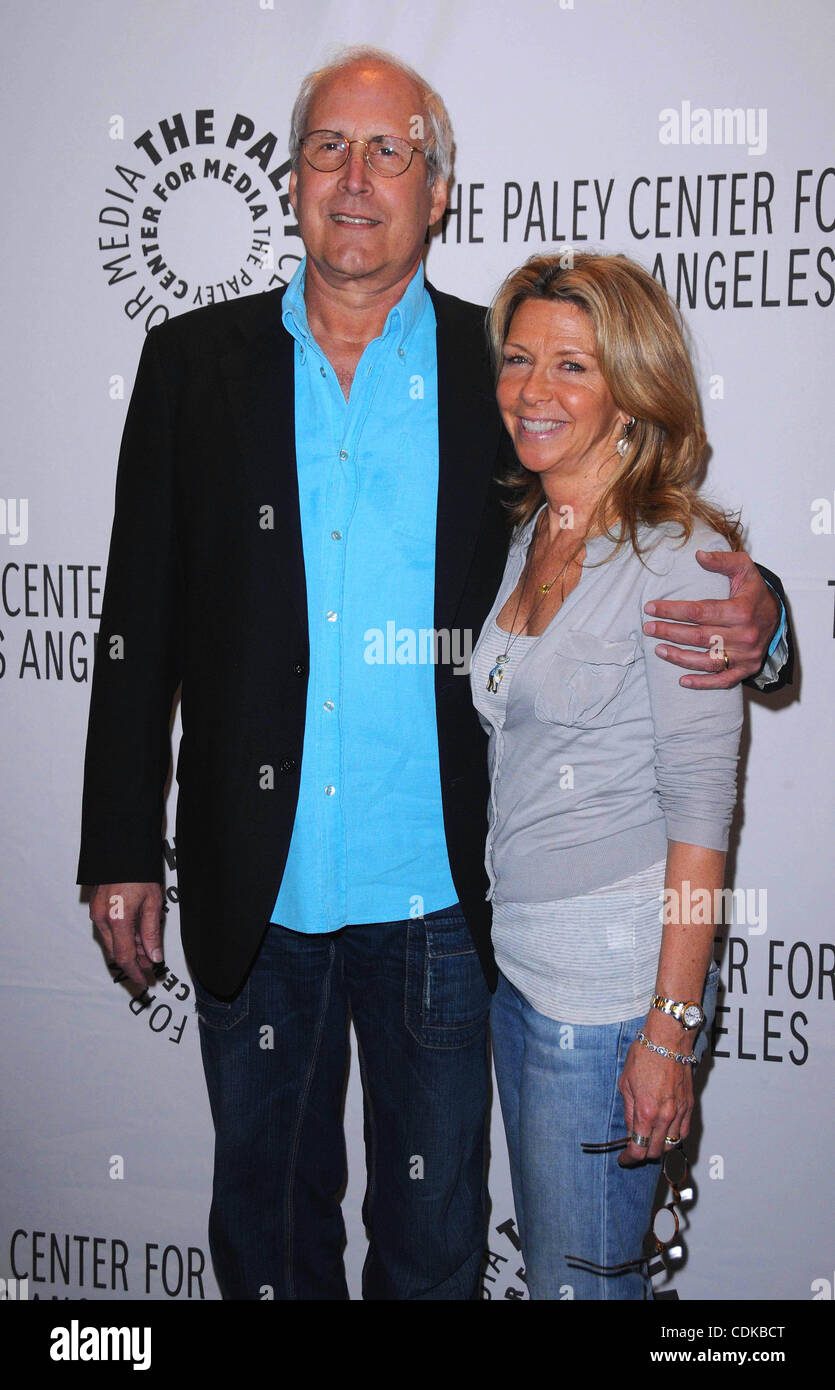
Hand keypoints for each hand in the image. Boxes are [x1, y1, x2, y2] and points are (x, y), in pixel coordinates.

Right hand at [90, 882, 163, 987]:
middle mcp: (102, 918)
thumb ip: (151, 933)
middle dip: (133, 962)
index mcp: (117, 918)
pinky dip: (122, 937)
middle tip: (150, 968)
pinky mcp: (96, 907)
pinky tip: (136, 937)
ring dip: (128, 950)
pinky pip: (108, 930)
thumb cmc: (139, 872)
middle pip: (115, 952)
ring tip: (147, 953)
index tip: (145, 980)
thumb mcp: (152, 903)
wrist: (123, 849)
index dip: (135, 972)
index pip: (124, 957)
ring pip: (111, 942)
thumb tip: (154, 956)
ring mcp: (96, 912)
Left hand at [618, 1037, 693, 1164]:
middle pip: (656, 1151)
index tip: (624, 1159)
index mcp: (646, 1111)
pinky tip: (666, 1134)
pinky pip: (684, 1132)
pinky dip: (675, 1138)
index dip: (630, 1158)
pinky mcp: (690, 1106)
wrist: (668, 1039)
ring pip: (672, 1145)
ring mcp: (680, 1112)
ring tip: (650, 1142)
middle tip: (634, 1149)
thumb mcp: (625, 1083)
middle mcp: (666, 1116)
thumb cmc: (645, 1055)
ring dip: (660, 1148)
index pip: (639, 1148)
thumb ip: (628, 1111)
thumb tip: (630, 1129)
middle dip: (643, 1154)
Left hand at [644, 550, 779, 688]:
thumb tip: (698, 555)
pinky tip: (683, 680)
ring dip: (679, 658)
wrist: (776, 615)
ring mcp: (746, 655)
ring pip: (707, 661)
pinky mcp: (747, 669)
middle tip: (648, 628)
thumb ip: (722, 560)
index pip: (699, 612)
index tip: (651, 608)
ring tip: (658, 649)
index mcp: (741, 611)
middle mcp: (744, 635)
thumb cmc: (753, 591)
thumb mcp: (743, 568)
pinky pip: (723, 680)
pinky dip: (703, 683)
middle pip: (699, 637)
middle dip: (669, 632)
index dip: (672, 610)